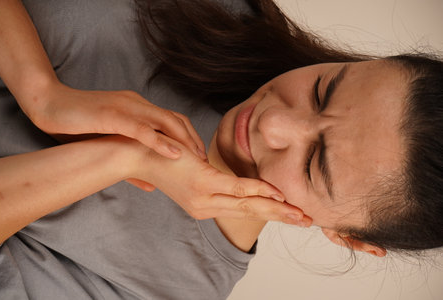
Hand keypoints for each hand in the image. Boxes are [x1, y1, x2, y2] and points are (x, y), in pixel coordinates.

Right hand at [27, 82, 206, 159]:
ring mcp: (125, 108)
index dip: (188, 137)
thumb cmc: (77, 125)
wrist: (49, 104)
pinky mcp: (112, 116)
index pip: (172, 120)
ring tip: (197, 159)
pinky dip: (160, 141)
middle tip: (204, 161)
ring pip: (164, 121)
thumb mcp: (108, 146)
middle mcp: (136, 104)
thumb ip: (131, 163)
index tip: (199, 157)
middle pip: (175, 119)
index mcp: (137, 108)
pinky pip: (142, 129)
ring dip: (184, 140)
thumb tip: (151, 186)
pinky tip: (174, 153)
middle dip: (193, 139)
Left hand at [127, 137, 310, 225]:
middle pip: (249, 212)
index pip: (242, 210)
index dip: (269, 213)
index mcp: (205, 204)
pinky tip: (277, 194)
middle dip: (280, 217)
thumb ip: (214, 179)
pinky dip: (259, 190)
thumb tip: (230, 176)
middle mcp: (205, 206)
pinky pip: (237, 188)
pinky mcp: (202, 182)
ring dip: (276, 209)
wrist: (136, 151)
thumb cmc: (166, 157)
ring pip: (247, 204)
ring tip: (299, 214)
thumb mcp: (193, 173)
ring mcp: (203, 196)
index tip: (291, 215)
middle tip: (306, 221)